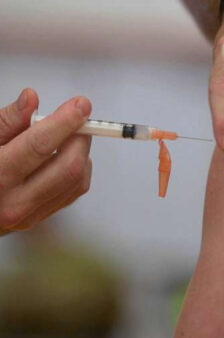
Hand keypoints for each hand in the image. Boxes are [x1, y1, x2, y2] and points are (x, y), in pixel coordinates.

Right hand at [0, 89, 92, 233]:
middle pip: (68, 167)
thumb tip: (31, 99)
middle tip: (79, 120)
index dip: (64, 122)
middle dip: (80, 139)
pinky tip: (66, 157)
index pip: (39, 145)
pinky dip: (80, 169)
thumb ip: (7, 120)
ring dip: (82, 153)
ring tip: (68, 138)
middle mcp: (14, 200)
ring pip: (78, 180)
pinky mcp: (42, 217)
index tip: (81, 106)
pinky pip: (75, 191)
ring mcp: (30, 213)